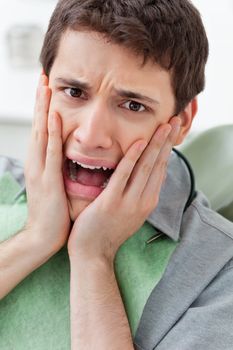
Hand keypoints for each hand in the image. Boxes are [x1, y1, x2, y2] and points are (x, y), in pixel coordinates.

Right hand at [24, 73, 70, 252]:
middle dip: (40, 101)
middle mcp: (37, 162)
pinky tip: (54, 116)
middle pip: (38, 125)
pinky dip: (51, 133)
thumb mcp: (56, 184)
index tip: (48, 88)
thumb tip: (69, 154)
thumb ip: (60, 168)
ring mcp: (40, 170)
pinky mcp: (48, 181)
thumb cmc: (53, 211)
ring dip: (43, 109)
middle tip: (43, 76)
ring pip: (41, 133)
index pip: (42, 130)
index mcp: (41, 163)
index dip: (44, 108)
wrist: (43, 236)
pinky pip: (51, 153)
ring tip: (45, 86)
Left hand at [68, 117, 180, 262]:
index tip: (173, 131)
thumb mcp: (131, 212)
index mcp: (147, 201)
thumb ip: (141, 193)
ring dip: (156, 144)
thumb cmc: (108, 231)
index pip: (161, 170)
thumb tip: (151, 175)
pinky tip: (140, 142)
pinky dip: (132, 157)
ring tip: (165, 125)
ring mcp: (129, 202)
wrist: (93, 254)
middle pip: (158, 165)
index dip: (167, 149)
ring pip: (146, 167)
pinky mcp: (111, 202)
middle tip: (176, 120)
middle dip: (167, 141)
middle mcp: (143, 200)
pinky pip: (124, 175)